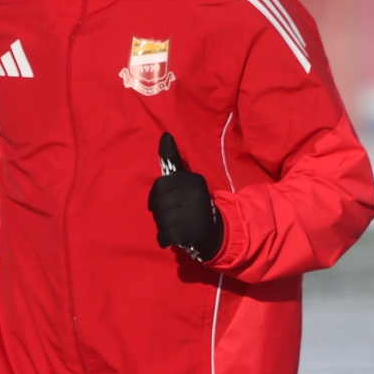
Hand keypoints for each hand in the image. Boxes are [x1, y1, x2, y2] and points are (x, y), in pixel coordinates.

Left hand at [148, 132, 223, 261]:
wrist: (216, 233)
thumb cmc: (194, 203)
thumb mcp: (186, 179)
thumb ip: (173, 159)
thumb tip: (164, 134)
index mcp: (192, 180)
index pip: (159, 186)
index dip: (157, 196)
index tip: (165, 202)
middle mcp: (192, 194)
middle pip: (158, 204)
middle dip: (161, 213)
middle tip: (173, 216)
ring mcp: (190, 214)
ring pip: (160, 220)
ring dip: (163, 226)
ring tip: (176, 225)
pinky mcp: (187, 232)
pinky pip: (164, 236)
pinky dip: (165, 239)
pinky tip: (174, 237)